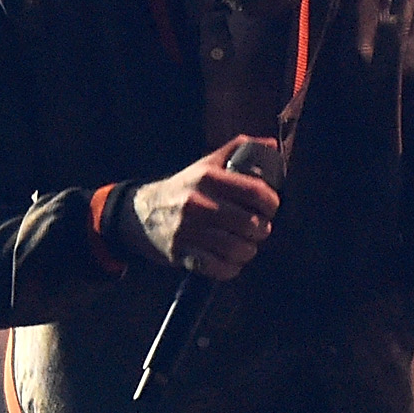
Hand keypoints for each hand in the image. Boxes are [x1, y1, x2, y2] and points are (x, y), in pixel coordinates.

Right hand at [122, 137, 280, 280]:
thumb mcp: (207, 163)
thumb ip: (239, 149)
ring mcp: (187, 230)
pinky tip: (231, 260)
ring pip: (236, 249)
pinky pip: (218, 268)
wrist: (141, 212)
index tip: (270, 207)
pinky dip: (231, 268)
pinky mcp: (181, 253)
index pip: (255, 192)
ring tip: (247, 245)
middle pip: (249, 223)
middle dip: (262, 229)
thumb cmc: (185, 187)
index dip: (271, 203)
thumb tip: (271, 144)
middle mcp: (196, 202)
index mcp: (207, 177)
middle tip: (259, 228)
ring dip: (248, 250)